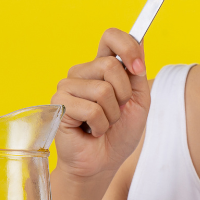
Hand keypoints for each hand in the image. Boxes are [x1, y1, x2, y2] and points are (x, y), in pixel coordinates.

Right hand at [51, 28, 150, 181]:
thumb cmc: (118, 134)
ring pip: (103, 90)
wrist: (102, 163)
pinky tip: (91, 131)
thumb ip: (138, 74)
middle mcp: (81, 72)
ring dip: (112, 115)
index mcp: (100, 66)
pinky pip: (91, 109)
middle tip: (115, 112)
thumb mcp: (139, 101)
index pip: (110, 37)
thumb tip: (138, 45)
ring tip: (102, 124)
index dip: (128, 47)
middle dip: (123, 95)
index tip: (139, 68)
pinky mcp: (59, 104)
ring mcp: (68, 87)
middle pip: (110, 64)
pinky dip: (100, 125)